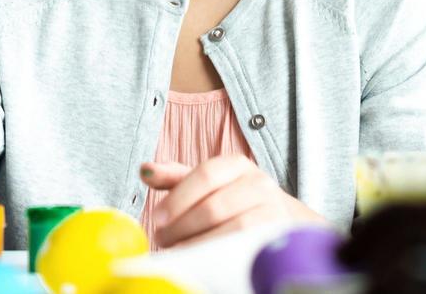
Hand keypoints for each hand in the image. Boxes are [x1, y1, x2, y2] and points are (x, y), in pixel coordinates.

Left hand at [140, 155, 322, 247]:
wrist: (280, 218)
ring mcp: (272, 209)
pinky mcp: (278, 235)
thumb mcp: (208, 184)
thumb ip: (176, 178)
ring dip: (199, 244)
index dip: (178, 198)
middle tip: (163, 240)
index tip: (157, 219)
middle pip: (214, 206)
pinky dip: (222, 254)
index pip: (205, 175)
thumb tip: (145, 170)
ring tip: (179, 252)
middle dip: (182, 227)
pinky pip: (247, 246)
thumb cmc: (234, 199)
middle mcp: (259, 183)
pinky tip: (204, 260)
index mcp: (237, 165)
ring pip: (232, 228)